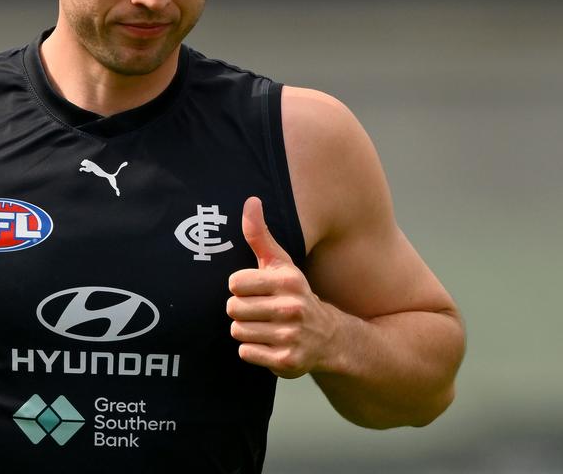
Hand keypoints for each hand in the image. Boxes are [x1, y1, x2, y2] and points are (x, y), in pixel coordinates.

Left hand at [227, 197, 335, 378]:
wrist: (329, 337)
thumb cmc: (294, 294)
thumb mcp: (280, 264)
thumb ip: (260, 235)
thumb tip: (250, 201)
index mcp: (287, 281)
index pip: (235, 283)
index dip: (241, 287)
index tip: (256, 290)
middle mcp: (291, 308)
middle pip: (233, 308)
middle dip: (242, 310)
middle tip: (260, 311)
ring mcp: (290, 335)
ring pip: (237, 330)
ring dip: (246, 330)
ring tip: (265, 326)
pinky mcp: (287, 360)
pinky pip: (246, 352)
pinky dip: (252, 350)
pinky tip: (269, 343)